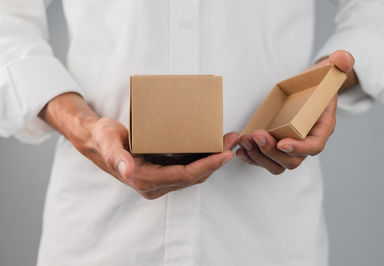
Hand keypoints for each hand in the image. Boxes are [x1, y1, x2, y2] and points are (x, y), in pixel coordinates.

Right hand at [88, 118, 237, 198]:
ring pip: (194, 174)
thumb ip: (117, 157)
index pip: (183, 176)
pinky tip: (214, 146)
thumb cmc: (104, 138)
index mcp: (144, 179)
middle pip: (194, 176)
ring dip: (214, 160)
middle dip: (216, 161)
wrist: (98, 141)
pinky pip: (189, 169)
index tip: (225, 154)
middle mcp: (155, 185)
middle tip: (233, 141)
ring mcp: (160, 180)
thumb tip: (128, 171)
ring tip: (229, 140)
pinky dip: (204, 159)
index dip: (206, 166)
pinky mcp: (163, 172)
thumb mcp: (108, 142)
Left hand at [237, 50, 356, 173]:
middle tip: (257, 135)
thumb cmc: (318, 82)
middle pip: (292, 160)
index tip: (282, 143)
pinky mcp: (275, 147)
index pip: (314, 146)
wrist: (306, 89)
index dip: (299, 148)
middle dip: (272, 151)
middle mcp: (306, 143)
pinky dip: (251, 158)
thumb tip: (343, 58)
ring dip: (258, 156)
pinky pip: (264, 161)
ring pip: (276, 164)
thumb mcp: (329, 70)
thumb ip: (340, 63)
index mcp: (322, 128)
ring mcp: (290, 148)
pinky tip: (240, 150)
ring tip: (245, 140)